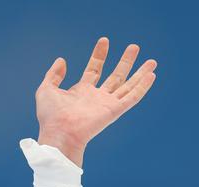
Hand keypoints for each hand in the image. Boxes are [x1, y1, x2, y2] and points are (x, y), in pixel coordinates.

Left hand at [35, 37, 156, 166]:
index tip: (104, 40)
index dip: (99, 55)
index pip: (94, 69)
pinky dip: (142, 87)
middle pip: (115, 76)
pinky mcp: (115, 111)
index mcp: (81, 92)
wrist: (60, 133)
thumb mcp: (46, 90)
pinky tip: (151, 76)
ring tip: (152, 61)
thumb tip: (61, 60)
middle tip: (134, 47)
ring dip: (140, 73)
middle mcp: (96, 97)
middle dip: (125, 61)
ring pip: (128, 85)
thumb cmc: (51, 117)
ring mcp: (107, 104)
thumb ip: (53, 75)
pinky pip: (132, 97)